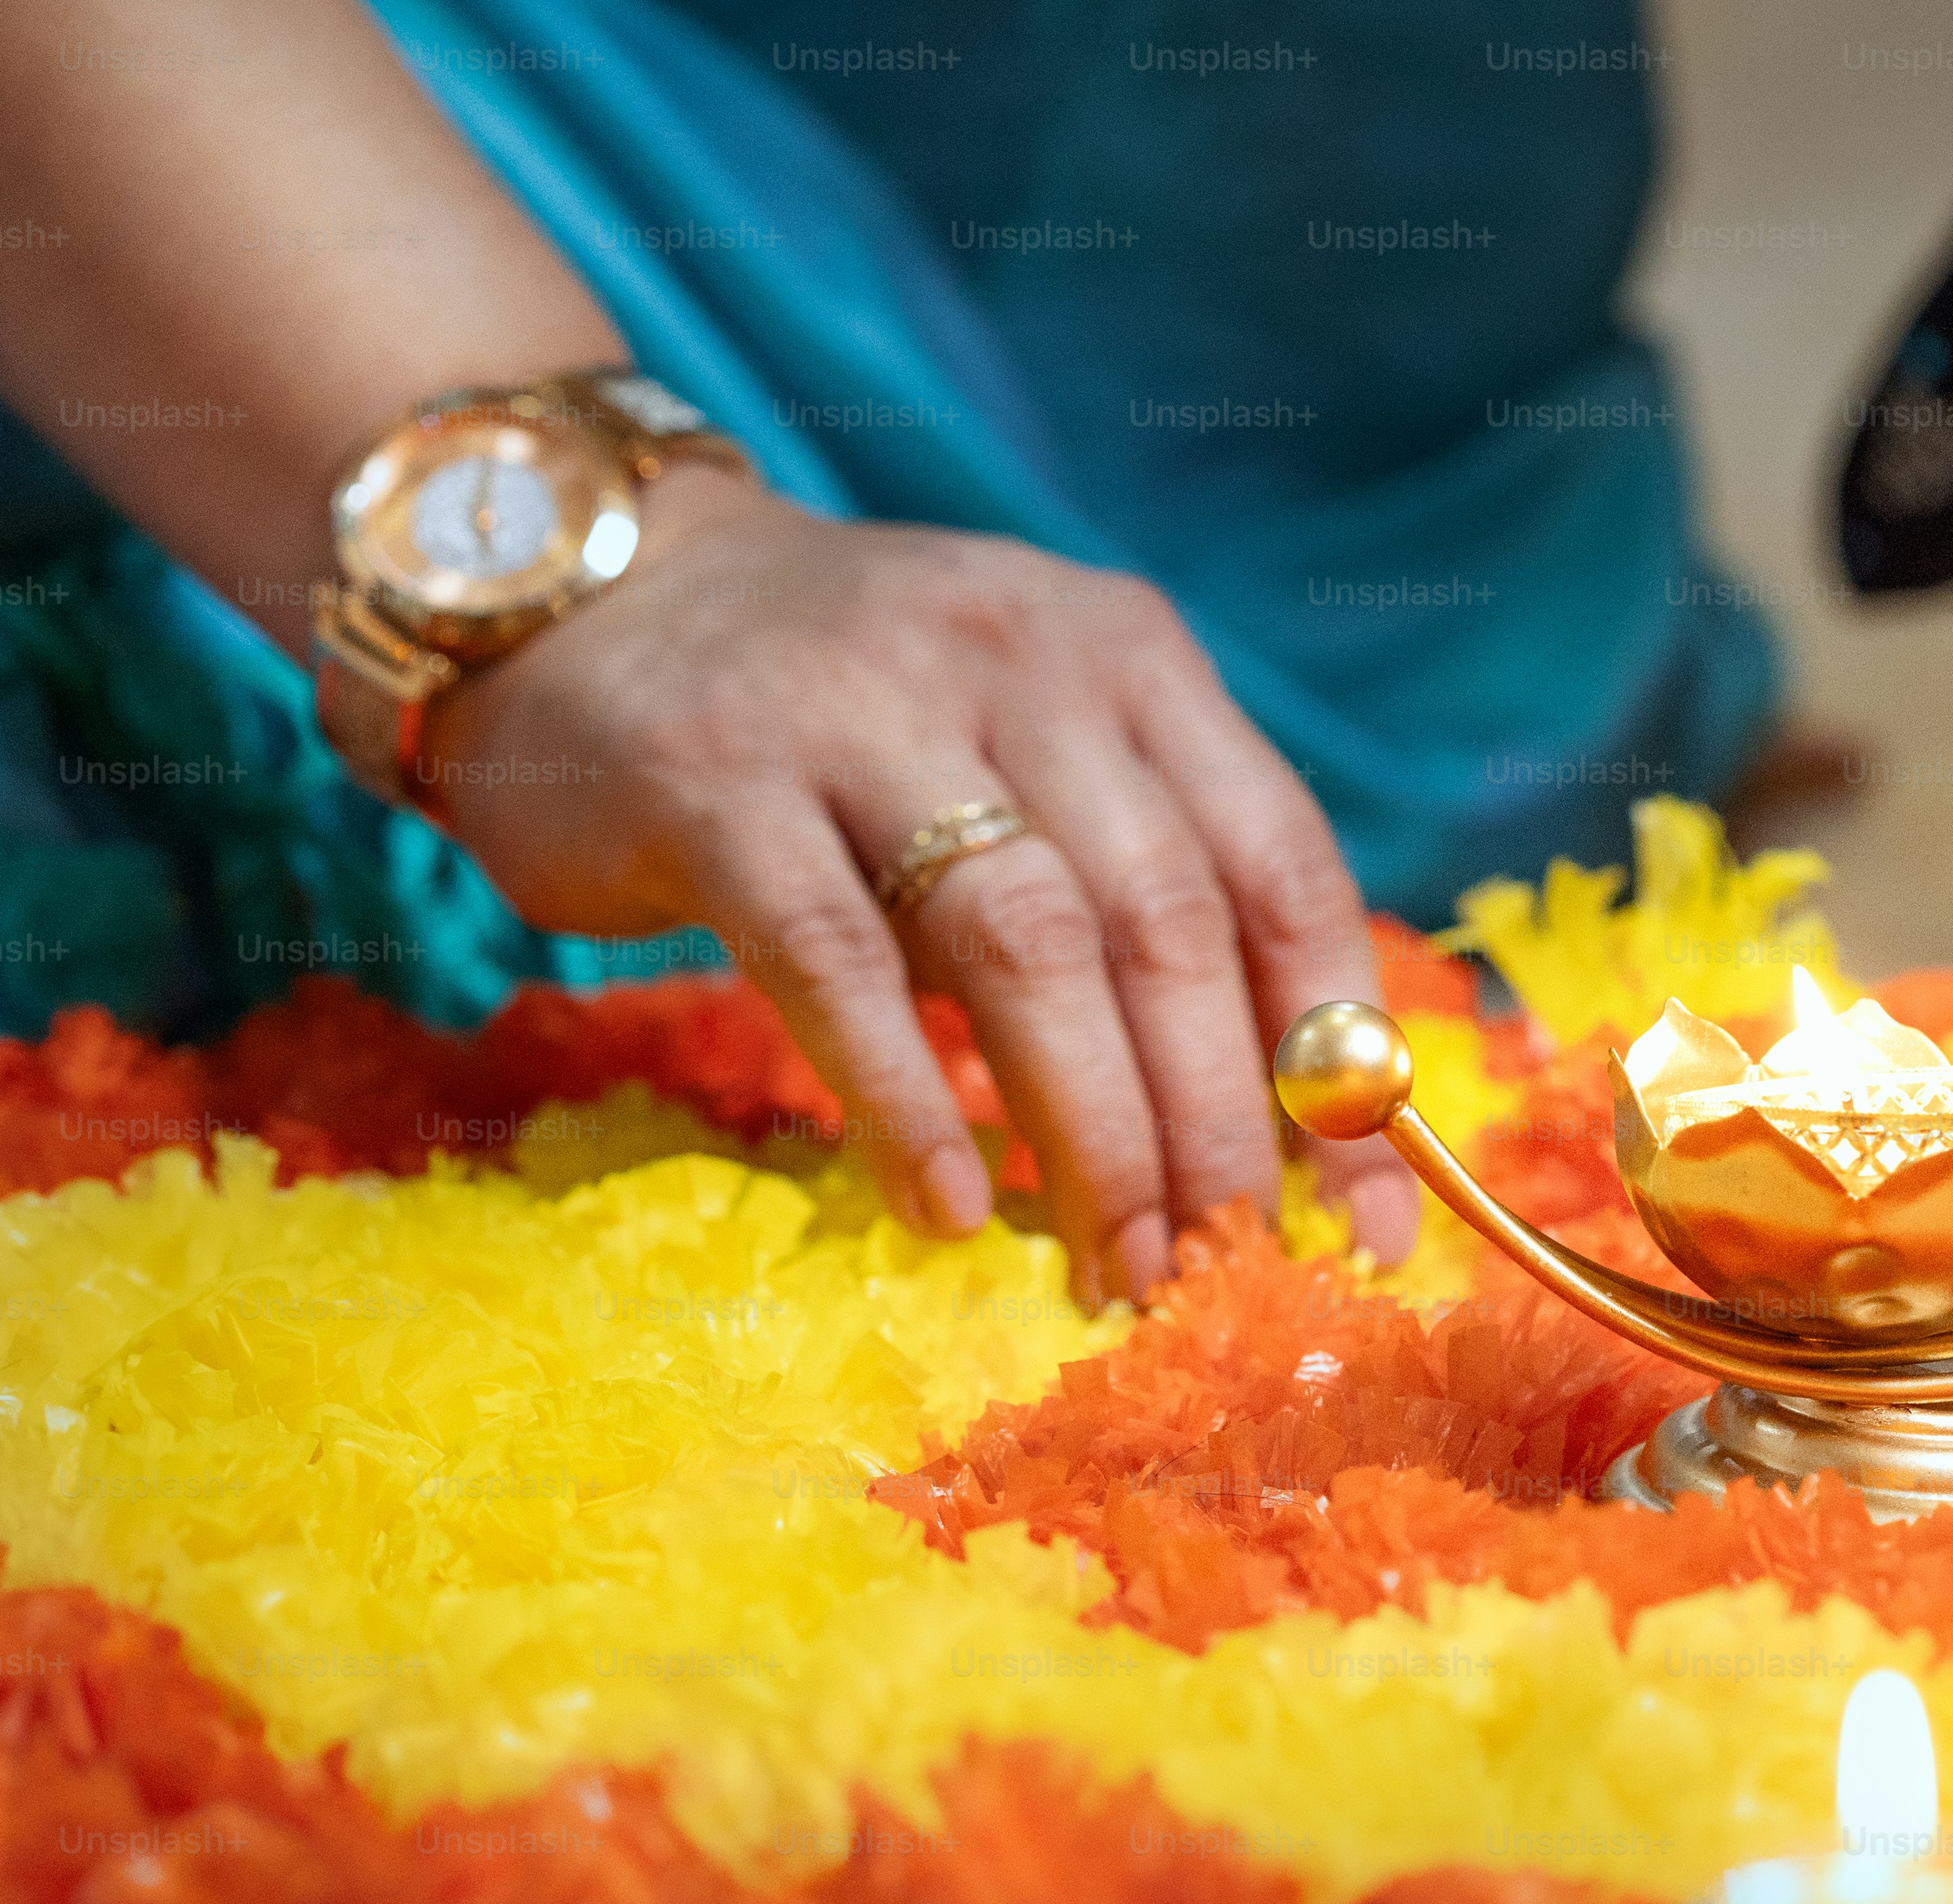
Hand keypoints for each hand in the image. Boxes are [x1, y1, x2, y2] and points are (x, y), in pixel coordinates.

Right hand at [435, 465, 1419, 1302]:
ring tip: (1118, 1263)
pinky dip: (906, 1102)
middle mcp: (1021, 659)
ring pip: (1027, 947)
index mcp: (1133, 659)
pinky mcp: (717, 779)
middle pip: (1165, 924)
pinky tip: (950, 1210)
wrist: (583, 590)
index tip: (1369, 1220)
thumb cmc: (853, 724)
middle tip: (1228, 1264)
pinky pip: (837, 964)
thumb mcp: (1034, 759)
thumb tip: (1290, 1124)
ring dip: (1091, 1131)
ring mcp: (863, 709)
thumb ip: (1145, 899)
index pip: (1281, 871)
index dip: (1338, 1059)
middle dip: (1215, 1122)